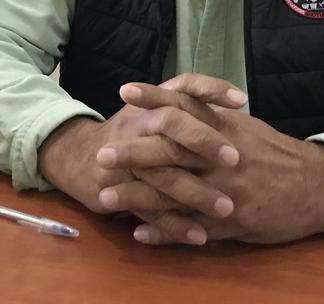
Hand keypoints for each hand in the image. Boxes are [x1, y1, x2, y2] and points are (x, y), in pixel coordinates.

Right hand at [37, 75, 246, 217]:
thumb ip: (190, 106)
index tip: (240, 101)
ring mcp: (127, 158)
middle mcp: (140, 124)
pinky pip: (151, 209)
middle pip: (172, 123)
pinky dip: (176, 225)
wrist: (83, 158)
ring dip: (196, 192)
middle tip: (234, 158)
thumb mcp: (154, 111)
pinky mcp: (120, 190)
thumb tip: (236, 109)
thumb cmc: (132, 133)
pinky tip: (200, 236)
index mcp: (153, 104)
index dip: (210, 89)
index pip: (183, 86)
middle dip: (204, 140)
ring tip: (226, 208)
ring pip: (163, 173)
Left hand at [111, 77, 323, 245]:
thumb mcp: (247, 128)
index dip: (154, 98)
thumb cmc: (276, 154)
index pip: (185, 107)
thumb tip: (181, 103)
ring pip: (175, 193)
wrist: (317, 187)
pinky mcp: (232, 223)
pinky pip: (192, 229)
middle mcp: (223, 158)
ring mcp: (226, 192)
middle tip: (101, 153)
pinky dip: (164, 232)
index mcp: (226, 130)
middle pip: (171, 152)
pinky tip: (139, 232)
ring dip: (138, 196)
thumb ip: (213, 118)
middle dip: (134, 152)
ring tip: (107, 197)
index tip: (124, 91)